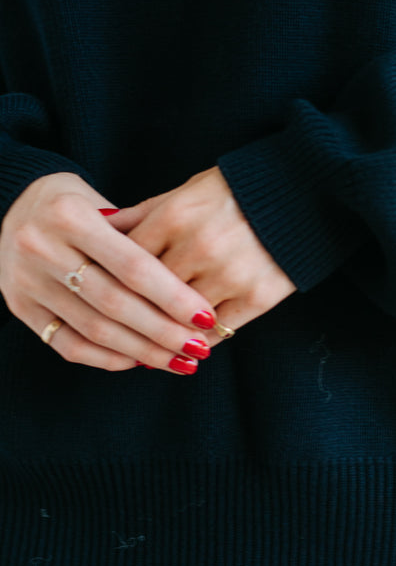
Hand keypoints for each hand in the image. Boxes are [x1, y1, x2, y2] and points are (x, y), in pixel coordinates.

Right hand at [0, 172, 219, 373]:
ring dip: (143, 352)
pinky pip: (68, 345)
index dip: (173, 296)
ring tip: (180, 361)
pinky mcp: (20, 308)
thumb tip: (195, 285)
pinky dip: (107, 359)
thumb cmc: (74, 203)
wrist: (10, 204)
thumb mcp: (104, 202)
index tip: (206, 316)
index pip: (132, 265)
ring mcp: (26, 282)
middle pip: (115, 303)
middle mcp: (41, 248)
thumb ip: (142, 237)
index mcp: (69, 216)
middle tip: (200, 348)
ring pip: (94, 329)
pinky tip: (140, 362)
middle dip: (163, 331)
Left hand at [106, 166, 296, 348]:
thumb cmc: (235, 191)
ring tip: (150, 349)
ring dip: (164, 335)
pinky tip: (188, 346)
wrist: (302, 193)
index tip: (101, 301)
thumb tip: (99, 227)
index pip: (126, 262)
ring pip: (180, 319)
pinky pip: (218, 332)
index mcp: (174, 216)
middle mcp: (198, 247)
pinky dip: (199, 341)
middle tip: (116, 335)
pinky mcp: (258, 296)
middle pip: (148, 296)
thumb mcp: (185, 192)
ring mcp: (229, 274)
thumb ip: (142, 214)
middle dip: (132, 315)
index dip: (110, 283)